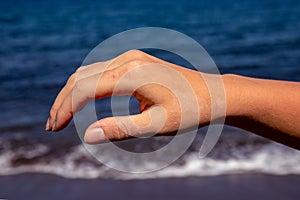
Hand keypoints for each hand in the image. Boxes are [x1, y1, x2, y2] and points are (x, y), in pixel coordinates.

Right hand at [45, 50, 212, 143]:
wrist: (213, 94)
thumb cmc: (189, 111)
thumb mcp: (156, 125)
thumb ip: (121, 129)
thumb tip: (87, 135)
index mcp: (131, 74)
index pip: (85, 89)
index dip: (65, 108)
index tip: (54, 127)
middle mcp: (127, 60)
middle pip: (81, 77)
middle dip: (63, 101)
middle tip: (52, 125)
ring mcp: (131, 57)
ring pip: (89, 72)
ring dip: (73, 92)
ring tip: (62, 115)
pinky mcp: (134, 60)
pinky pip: (101, 70)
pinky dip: (86, 86)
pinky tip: (83, 101)